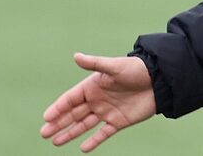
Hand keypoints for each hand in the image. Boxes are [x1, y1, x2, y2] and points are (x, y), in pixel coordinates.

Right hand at [40, 53, 155, 151]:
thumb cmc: (135, 69)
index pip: (71, 99)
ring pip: (84, 125)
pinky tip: (82, 148)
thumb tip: (76, 56)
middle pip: (73, 113)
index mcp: (93, 86)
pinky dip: (93, 141)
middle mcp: (97, 100)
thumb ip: (95, 63)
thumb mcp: (114, 66)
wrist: (158, 79)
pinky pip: (103, 133)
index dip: (58, 107)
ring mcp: (107, 112)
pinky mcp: (118, 122)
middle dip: (58, 123)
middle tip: (44, 133)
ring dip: (70, 133)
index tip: (46, 117)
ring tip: (55, 142)